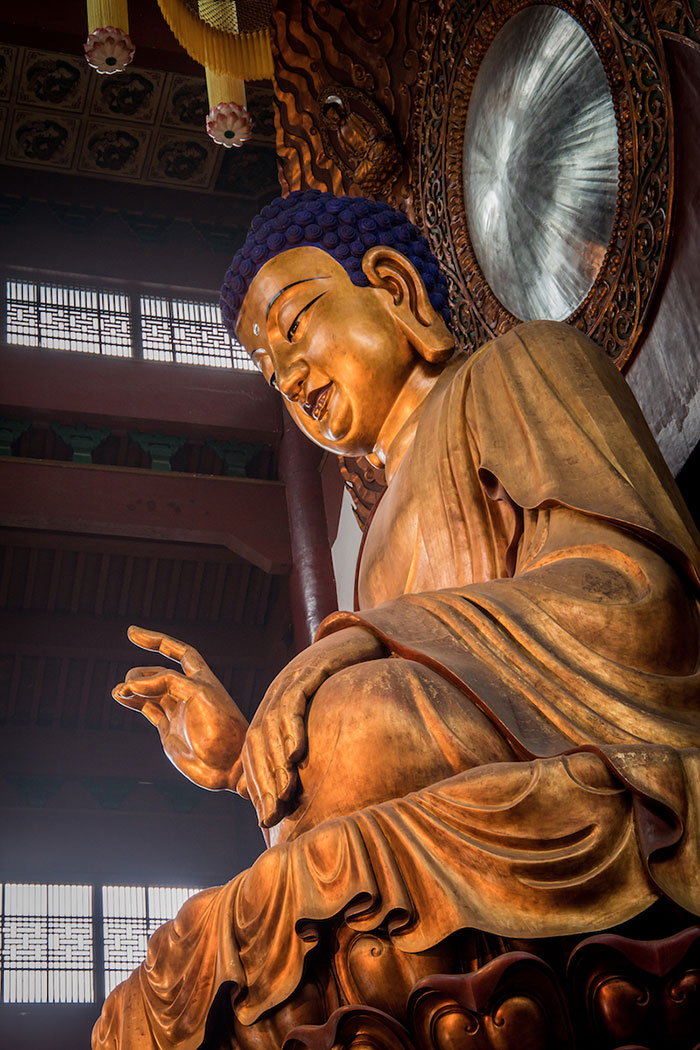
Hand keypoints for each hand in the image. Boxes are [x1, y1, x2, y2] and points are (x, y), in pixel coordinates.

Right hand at [113, 625, 247, 790]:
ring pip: (151, 692)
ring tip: (119, 692)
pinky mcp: (169, 730)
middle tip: (129, 683)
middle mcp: (189, 693)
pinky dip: (133, 702)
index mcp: (202, 680)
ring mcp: (178, 712)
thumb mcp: (199, 696)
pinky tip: (120, 697)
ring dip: (134, 687)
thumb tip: (133, 684)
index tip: (132, 633)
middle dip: (142, 672)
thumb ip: (168, 683)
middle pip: (160, 672)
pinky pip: (148, 709)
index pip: (179, 652)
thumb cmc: (222, 729)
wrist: (229, 767)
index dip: (158, 641)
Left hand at [240, 625, 385, 826]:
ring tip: (284, 794)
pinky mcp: (308, 670)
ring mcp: (289, 680)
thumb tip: (294, 787)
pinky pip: (294, 701)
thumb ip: (305, 743)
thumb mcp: (320, 714)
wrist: (359, 639)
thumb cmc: (342, 682)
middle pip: (257, 741)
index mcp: (273, 707)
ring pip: (271, 725)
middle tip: (270, 815)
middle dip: (262, 782)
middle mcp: (274, 694)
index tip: (264, 817)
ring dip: (276, 762)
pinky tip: (298, 752)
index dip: (256, 784)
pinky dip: (293, 727)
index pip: (253, 750)